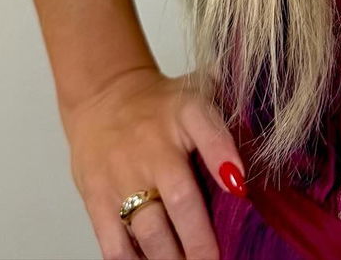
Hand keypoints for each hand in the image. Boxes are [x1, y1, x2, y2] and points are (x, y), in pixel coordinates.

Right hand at [62, 65, 248, 259]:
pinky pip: (114, 244)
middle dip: (202, 240)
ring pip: (150, 230)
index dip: (224, 158)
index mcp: (184, 114)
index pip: (208, 132)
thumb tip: (244, 172)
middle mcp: (152, 147)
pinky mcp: (96, 198)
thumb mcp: (196, 99)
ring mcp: (122, 176)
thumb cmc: (160, 105)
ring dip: (171, 258)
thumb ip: (222, 129)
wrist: (104, 96)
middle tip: (215, 259)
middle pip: (181, 200)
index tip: (240, 188)